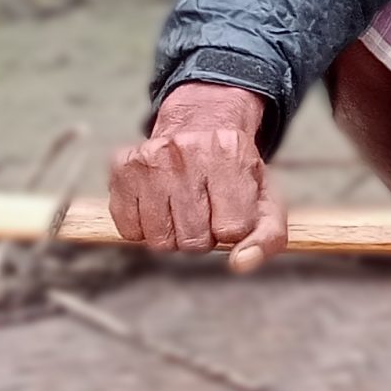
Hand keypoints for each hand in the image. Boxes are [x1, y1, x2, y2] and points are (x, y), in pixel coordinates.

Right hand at [108, 83, 288, 270]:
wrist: (201, 127)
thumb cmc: (233, 172)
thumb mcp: (264, 199)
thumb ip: (268, 237)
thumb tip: (241, 263)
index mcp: (230, 154)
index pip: (232, 230)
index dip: (232, 230)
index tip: (231, 211)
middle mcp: (187, 150)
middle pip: (193, 240)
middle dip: (203, 237)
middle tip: (205, 211)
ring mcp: (150, 158)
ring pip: (160, 240)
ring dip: (173, 236)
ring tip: (183, 209)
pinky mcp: (122, 168)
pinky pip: (130, 231)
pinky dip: (145, 228)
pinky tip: (158, 204)